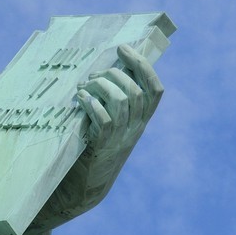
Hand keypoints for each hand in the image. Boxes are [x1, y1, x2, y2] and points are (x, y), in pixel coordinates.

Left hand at [77, 44, 162, 187]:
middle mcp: (135, 129)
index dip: (143, 65)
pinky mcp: (102, 147)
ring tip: (84, 86)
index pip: (155, 90)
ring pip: (121, 101)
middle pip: (136, 91)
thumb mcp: (113, 122)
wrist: (85, 186)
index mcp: (140, 120)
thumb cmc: (95, 144)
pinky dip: (91, 104)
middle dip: (113, 73)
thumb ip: (116, 99)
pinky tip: (80, 99)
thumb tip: (109, 65)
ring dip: (100, 86)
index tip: (123, 48)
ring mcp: (120, 139)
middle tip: (93, 75)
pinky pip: (104, 120)